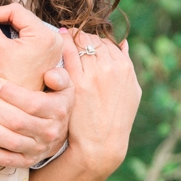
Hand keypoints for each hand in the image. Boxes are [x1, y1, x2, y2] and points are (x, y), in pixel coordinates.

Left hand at [0, 0, 70, 167]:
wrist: (50, 116)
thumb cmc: (34, 76)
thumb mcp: (33, 51)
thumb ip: (4, 25)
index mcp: (63, 94)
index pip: (35, 98)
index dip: (12, 92)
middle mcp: (57, 119)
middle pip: (21, 119)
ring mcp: (45, 140)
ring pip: (13, 140)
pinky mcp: (31, 157)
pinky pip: (8, 159)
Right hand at [0, 0, 63, 91]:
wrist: (13, 107)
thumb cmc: (7, 80)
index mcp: (44, 35)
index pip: (15, 10)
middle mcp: (54, 39)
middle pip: (21, 17)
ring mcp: (53, 47)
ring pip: (23, 26)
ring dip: (5, 27)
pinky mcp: (48, 54)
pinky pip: (28, 37)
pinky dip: (13, 37)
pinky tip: (1, 44)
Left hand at [58, 29, 140, 175]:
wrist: (100, 143)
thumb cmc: (116, 118)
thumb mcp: (131, 91)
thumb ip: (127, 64)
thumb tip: (124, 43)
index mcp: (124, 67)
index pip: (105, 41)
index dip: (91, 40)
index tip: (80, 42)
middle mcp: (110, 68)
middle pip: (91, 39)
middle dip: (78, 37)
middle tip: (66, 38)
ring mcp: (92, 75)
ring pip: (77, 43)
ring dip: (67, 39)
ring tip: (56, 39)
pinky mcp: (75, 84)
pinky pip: (65, 55)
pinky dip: (58, 48)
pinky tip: (49, 48)